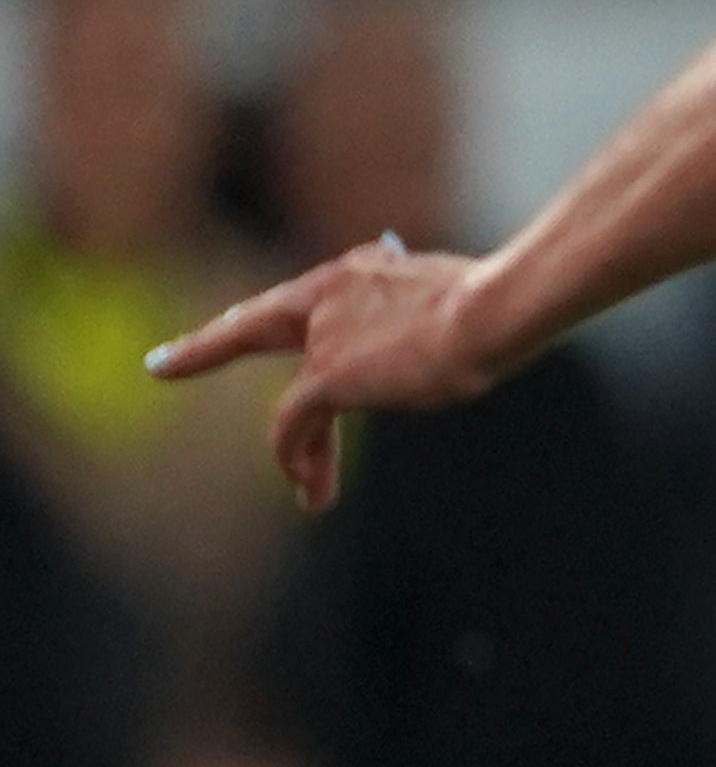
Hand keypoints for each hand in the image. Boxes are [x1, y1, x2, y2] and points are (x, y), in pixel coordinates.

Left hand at [147, 242, 501, 509]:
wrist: (491, 312)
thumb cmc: (500, 304)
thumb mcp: (457, 300)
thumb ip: (427, 312)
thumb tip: (443, 333)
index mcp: (361, 272)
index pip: (303, 293)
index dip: (270, 307)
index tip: (238, 313)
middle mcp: (329, 295)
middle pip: (260, 328)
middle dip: (204, 347)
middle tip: (164, 365)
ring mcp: (324, 334)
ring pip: (298, 399)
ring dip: (302, 450)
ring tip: (311, 494)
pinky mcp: (326, 374)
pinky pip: (295, 422)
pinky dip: (296, 455)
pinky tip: (306, 487)